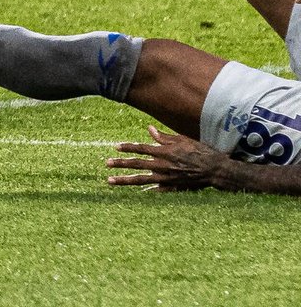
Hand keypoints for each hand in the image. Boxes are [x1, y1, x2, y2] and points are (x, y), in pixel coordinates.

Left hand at [107, 125, 226, 190]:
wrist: (215, 170)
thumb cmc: (199, 151)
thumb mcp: (181, 139)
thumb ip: (163, 137)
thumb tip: (149, 129)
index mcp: (164, 152)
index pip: (141, 149)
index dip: (127, 147)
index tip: (115, 147)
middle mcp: (162, 166)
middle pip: (136, 165)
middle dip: (120, 164)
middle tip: (106, 164)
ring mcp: (166, 179)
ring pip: (141, 180)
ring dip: (124, 180)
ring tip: (111, 181)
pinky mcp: (172, 188)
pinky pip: (155, 191)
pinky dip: (145, 192)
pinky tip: (134, 194)